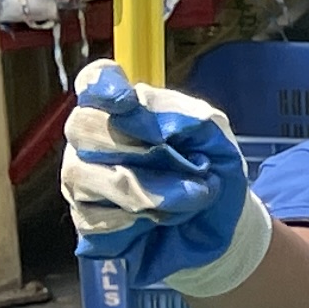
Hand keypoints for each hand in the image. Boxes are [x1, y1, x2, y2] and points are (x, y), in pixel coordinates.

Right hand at [62, 59, 271, 294]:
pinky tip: (165, 219)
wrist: (226, 225)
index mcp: (124, 108)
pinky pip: (96, 216)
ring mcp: (82, 180)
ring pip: (85, 175)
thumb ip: (183, 116)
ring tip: (195, 197)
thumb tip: (141, 112)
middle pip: (82, 127)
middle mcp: (92, 140)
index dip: (101, 86)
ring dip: (149, 189)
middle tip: (194, 167)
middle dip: (139, 149)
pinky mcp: (86, 220)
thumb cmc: (214, 169)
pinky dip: (139, 219)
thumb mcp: (215, 135)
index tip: (126, 103)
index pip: (94, 83)